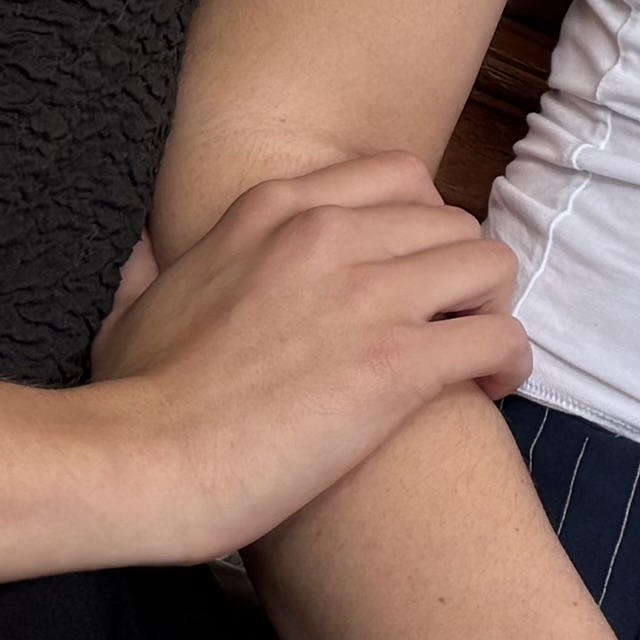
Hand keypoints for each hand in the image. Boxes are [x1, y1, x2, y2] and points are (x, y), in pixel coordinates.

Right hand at [86, 155, 528, 552]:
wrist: (138, 463)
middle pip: (454, 221)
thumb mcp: (131, 307)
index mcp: (272, 211)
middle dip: (463, 272)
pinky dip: (508, 363)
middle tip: (450, 321)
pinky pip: (500, 338)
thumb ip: (153, 267)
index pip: (399, 176)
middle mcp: (329, 236)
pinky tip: (491, 388)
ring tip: (474, 354)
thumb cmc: (132, 400)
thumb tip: (146, 255)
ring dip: (492, 309)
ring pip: (490, 266)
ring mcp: (368, 295)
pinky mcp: (398, 363)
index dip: (422, 224)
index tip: (413, 269)